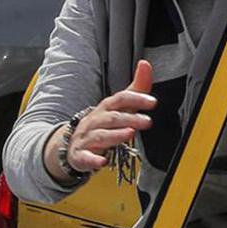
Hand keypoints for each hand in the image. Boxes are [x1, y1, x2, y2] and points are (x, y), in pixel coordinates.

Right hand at [63, 60, 154, 177]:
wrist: (73, 142)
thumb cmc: (103, 122)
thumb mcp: (120, 105)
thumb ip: (137, 88)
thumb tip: (145, 64)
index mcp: (106, 107)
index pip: (120, 99)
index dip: (136, 98)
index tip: (153, 102)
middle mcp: (96, 120)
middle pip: (112, 118)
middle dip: (130, 119)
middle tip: (147, 122)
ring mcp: (87, 137)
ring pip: (100, 136)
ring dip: (115, 135)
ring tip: (130, 134)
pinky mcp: (81, 155)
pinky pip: (85, 158)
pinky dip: (93, 161)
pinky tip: (102, 163)